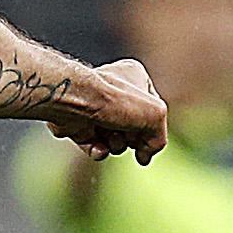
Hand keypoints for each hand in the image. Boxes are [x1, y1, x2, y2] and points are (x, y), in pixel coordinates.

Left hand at [53, 58, 167, 162]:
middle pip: (135, 128)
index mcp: (134, 76)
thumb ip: (158, 138)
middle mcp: (114, 91)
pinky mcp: (78, 125)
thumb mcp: (155, 116)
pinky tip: (98, 147)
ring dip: (116, 144)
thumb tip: (145, 156)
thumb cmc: (114, 101)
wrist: (74, 103)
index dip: (153, 126)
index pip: (154, 111)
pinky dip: (99, 150)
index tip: (148, 131)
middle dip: (132, 137)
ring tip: (109, 134)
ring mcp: (94, 109)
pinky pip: (95, 146)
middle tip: (126, 133)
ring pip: (115, 139)